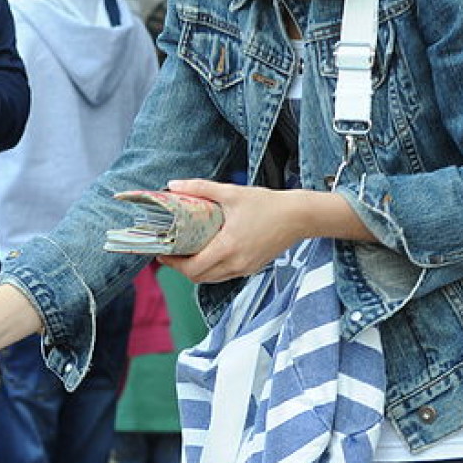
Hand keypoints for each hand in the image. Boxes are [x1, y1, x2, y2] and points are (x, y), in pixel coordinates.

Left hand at [158, 179, 306, 282]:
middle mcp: (236, 264)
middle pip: (199, 277)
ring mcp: (245, 268)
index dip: (173, 264)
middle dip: (181, 268)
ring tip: (186, 254)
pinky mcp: (252, 268)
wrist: (300, 216)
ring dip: (196, 270)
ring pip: (212, 278)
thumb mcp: (231, 192)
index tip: (162, 254)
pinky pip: (225, 275)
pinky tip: (207, 253)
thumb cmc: (267, 203)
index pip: (193, 268)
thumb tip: (172, 184)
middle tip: (171, 254)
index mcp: (228, 248)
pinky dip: (212, 269)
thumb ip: (200, 188)